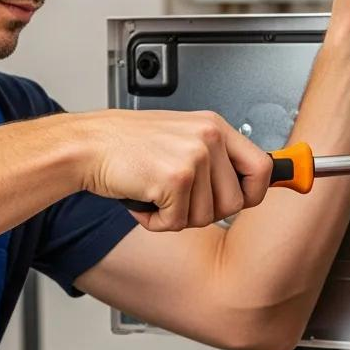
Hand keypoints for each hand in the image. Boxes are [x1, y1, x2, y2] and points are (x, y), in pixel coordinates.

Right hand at [74, 109, 272, 232]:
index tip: (242, 200)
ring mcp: (193, 156)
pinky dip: (156, 221)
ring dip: (177, 217)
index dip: (254, 193)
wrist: (86, 145)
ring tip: (155, 194)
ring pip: (207, 217)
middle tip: (178, 198)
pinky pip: (178, 222)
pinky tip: (142, 200)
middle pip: (235, 203)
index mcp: (214, 126)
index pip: (262, 167)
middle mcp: (209, 138)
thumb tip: (252, 185)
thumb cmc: (127, 144)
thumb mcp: (182, 138)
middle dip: (205, 212)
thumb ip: (216, 159)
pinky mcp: (175, 178)